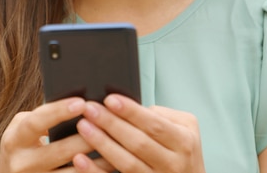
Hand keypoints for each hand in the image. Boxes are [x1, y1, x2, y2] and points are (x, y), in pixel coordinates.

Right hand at [0, 97, 114, 172]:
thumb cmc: (24, 142)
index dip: (58, 112)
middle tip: (109, 123)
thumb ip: (44, 115)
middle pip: (60, 151)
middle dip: (87, 137)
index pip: (36, 123)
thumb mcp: (24, 126)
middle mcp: (22, 164)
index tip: (82, 102)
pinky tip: (112, 164)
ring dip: (98, 160)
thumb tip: (80, 103)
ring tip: (118, 145)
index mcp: (14, 140)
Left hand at [74, 94, 205, 172]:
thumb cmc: (182, 153)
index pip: (153, 124)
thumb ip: (162, 116)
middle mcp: (173, 163)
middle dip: (111, 124)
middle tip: (90, 109)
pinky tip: (81, 160)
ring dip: (102, 144)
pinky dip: (95, 172)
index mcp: (183, 142)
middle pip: (138, 142)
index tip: (110, 100)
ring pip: (126, 163)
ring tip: (84, 127)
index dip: (130, 112)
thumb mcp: (185, 129)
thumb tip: (130, 108)